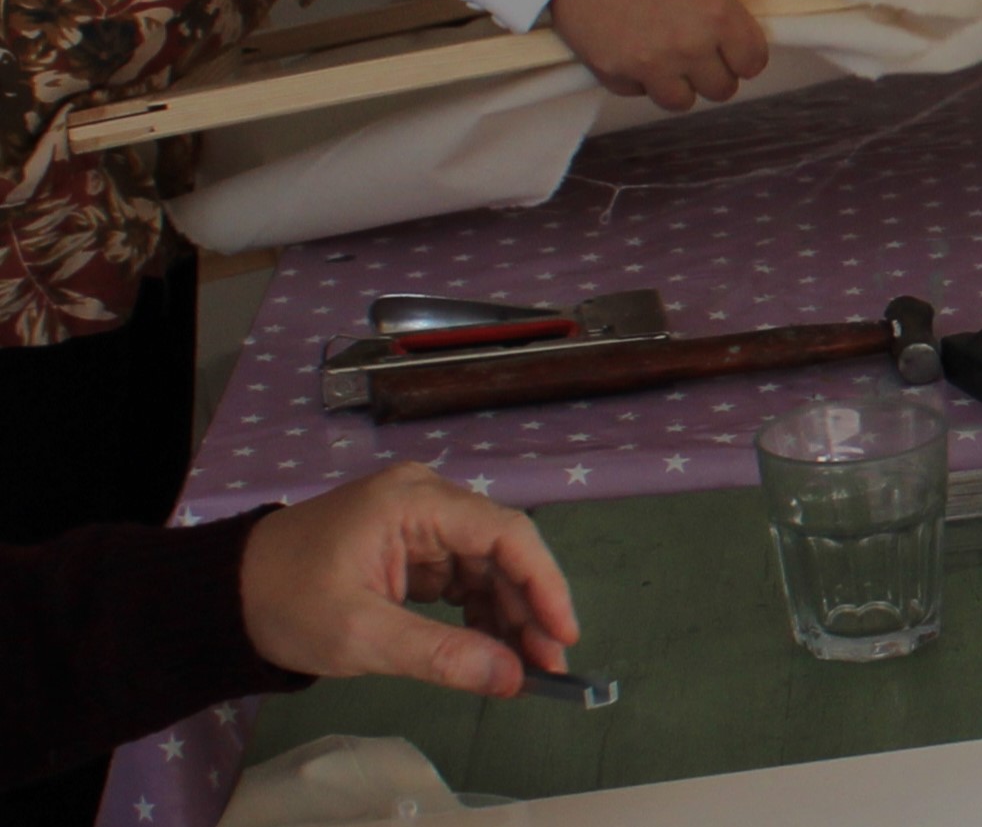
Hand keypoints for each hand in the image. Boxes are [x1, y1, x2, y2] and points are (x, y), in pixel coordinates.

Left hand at [239, 462, 577, 695]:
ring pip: (484, 564)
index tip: (563, 632)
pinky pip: (460, 575)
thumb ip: (440, 654)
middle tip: (548, 663)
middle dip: (527, 606)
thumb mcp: (362, 636)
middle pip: (499, 548)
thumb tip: (511, 677)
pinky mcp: (409, 545)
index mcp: (416, 500)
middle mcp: (427, 498)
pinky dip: (476, 611)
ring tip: (524, 664)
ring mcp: (419, 520)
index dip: (543, 581)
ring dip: (505, 613)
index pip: (504, 532)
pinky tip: (489, 646)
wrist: (224, 596)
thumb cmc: (286, 604)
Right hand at [549, 0, 769, 112]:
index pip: (753, 61)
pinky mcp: (611, 72)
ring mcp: (647, 65)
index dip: (750, 53)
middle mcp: (686, 48)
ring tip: (676, 61)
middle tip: (709, 52)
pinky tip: (639, 54)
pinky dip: (642, 79)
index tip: (740, 44)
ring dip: (684, 84)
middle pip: (721, 89)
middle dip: (720, 71)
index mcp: (716, 14)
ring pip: (681, 101)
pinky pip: (637, 92)